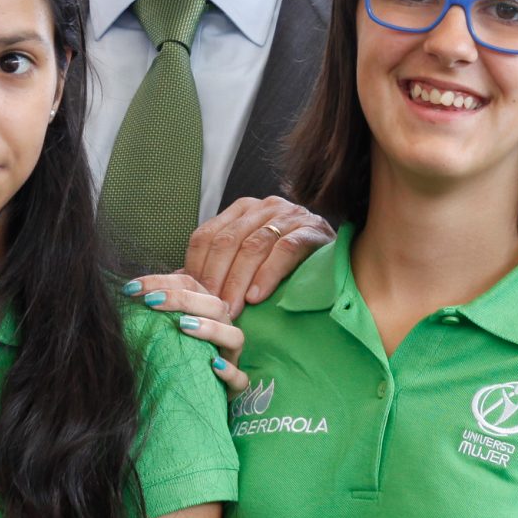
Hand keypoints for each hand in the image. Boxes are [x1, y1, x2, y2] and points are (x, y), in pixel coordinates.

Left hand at [124, 273, 246, 393]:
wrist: (191, 394)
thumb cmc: (173, 355)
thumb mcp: (160, 330)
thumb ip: (150, 313)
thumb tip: (124, 294)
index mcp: (204, 309)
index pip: (188, 284)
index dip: (160, 282)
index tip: (131, 289)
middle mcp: (222, 328)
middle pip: (214, 305)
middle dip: (182, 299)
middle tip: (152, 301)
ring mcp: (231, 356)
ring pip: (234, 336)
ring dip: (210, 328)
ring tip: (184, 326)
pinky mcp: (234, 385)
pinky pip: (240, 378)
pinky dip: (229, 371)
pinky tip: (212, 366)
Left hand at [182, 197, 331, 311]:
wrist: (339, 256)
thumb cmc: (288, 263)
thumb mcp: (249, 258)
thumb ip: (219, 266)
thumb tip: (179, 284)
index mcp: (241, 211)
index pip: (207, 235)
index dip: (195, 267)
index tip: (190, 297)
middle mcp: (263, 207)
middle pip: (227, 241)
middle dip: (215, 278)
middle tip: (209, 309)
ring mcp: (289, 215)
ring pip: (254, 246)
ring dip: (238, 281)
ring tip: (230, 310)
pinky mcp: (312, 230)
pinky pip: (285, 250)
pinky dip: (268, 274)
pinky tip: (257, 296)